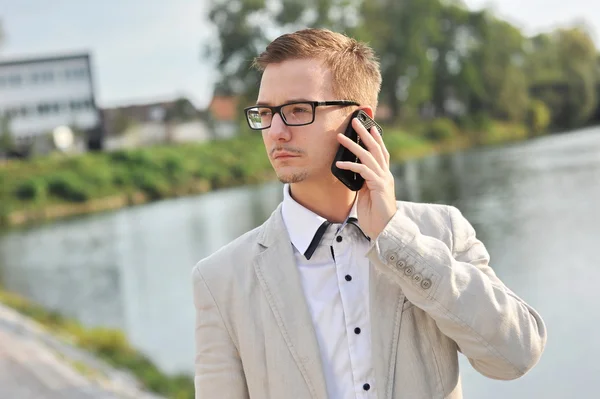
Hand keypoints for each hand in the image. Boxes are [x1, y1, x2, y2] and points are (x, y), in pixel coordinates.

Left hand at [335, 118, 396, 238]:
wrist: (384, 229)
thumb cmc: (375, 215)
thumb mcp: (367, 194)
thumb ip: (364, 182)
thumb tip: (354, 171)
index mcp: (383, 176)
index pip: (381, 153)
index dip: (376, 139)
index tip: (371, 126)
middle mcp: (385, 175)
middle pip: (376, 149)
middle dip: (365, 134)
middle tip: (356, 122)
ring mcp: (383, 179)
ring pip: (369, 156)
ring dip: (354, 145)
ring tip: (341, 137)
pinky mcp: (378, 186)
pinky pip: (363, 171)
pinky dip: (351, 165)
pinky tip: (340, 162)